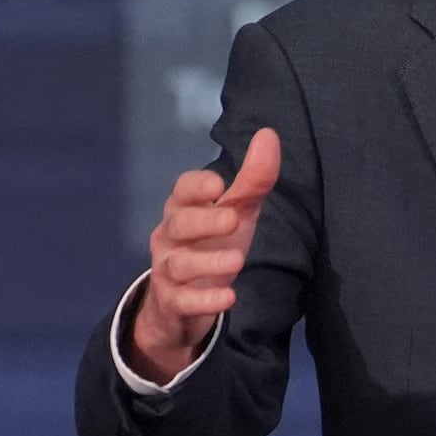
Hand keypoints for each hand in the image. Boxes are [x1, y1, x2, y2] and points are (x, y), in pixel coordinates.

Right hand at [127, 128, 280, 384]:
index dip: (196, 186)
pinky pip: (182, 301)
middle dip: (204, 221)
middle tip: (233, 220)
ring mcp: (167, 270)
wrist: (182, 302)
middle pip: (179, 224)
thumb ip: (252, 179)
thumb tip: (268, 133)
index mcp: (183, 208)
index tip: (218, 185)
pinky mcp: (172, 302)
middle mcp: (169, 236)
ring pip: (180, 264)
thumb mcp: (237, 212)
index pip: (181, 190)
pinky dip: (204, 301)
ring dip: (208, 262)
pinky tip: (229, 298)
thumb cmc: (212, 244)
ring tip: (238, 261)